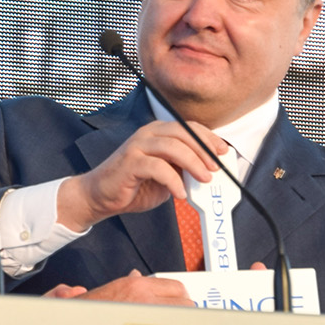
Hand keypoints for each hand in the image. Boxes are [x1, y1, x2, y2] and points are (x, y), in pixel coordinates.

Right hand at [47, 269, 194, 306]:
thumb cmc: (80, 316)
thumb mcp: (100, 292)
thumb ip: (121, 284)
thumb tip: (135, 275)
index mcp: (135, 286)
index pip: (176, 287)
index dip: (178, 298)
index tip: (175, 305)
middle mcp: (145, 299)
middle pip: (187, 303)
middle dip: (184, 312)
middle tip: (177, 321)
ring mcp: (148, 318)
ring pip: (186, 319)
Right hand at [56, 120, 228, 230]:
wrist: (100, 196)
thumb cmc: (133, 185)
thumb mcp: (165, 176)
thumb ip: (182, 170)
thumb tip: (208, 172)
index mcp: (157, 133)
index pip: (188, 128)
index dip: (208, 138)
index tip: (223, 151)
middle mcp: (147, 134)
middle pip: (183, 133)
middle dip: (204, 150)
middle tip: (216, 168)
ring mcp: (137, 146)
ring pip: (172, 147)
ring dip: (193, 163)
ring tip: (204, 180)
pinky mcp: (129, 163)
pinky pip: (158, 168)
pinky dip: (173, 181)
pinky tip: (180, 194)